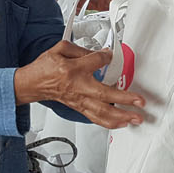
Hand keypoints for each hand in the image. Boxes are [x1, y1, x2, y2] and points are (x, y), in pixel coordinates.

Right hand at [15, 41, 145, 128]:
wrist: (33, 83)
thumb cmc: (45, 68)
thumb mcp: (61, 49)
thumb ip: (82, 50)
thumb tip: (102, 54)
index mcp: (73, 69)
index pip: (97, 61)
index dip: (107, 57)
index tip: (112, 55)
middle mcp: (78, 87)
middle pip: (104, 94)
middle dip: (125, 99)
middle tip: (140, 101)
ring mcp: (79, 100)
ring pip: (102, 112)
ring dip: (121, 116)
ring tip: (136, 118)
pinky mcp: (79, 108)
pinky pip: (96, 118)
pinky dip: (111, 123)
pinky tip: (122, 123)